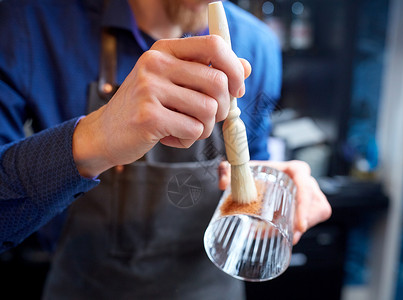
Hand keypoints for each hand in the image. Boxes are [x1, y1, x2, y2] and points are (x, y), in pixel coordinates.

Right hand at [73, 35, 250, 177]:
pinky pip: (194, 130)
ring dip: (204, 127)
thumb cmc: (146, 107)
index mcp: (165, 50)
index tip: (236, 90)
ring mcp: (150, 88)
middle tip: (208, 118)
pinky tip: (170, 136)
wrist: (106, 132)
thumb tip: (246, 67)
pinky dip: (188, 139)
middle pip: (218, 81)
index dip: (234, 69)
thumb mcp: (175, 82)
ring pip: (209, 109)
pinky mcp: (149, 116)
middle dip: (222, 108)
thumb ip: (208, 72)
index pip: (214, 45)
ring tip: (184, 128)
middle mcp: (156, 63)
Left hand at [218, 160, 331, 244]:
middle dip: (302, 224)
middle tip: (288, 239)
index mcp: (297, 171)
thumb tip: (223, 183)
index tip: (299, 226)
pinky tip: (288, 236)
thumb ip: (228, 170)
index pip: (305, 186)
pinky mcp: (313, 209)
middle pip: (313, 206)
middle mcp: (309, 183)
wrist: (267, 175)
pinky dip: (300, 230)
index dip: (304, 206)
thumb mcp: (245, 169)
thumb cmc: (260, 171)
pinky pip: (312, 221)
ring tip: (283, 238)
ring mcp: (313, 196)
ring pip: (314, 216)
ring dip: (300, 229)